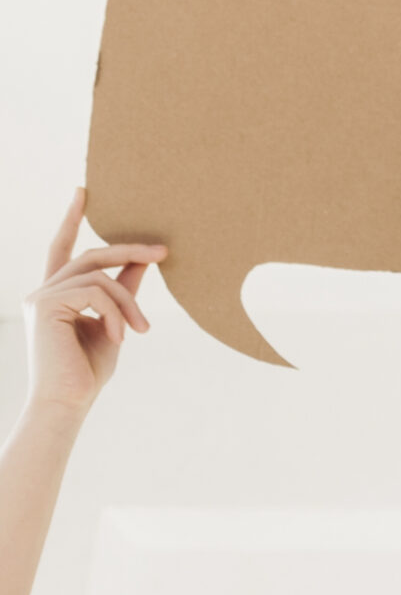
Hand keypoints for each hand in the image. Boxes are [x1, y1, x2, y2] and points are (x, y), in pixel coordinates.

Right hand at [21, 190, 162, 418]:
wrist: (67, 402)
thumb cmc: (88, 370)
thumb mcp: (114, 322)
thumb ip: (123, 290)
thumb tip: (145, 259)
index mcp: (57, 294)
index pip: (62, 248)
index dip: (72, 219)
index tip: (84, 191)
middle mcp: (43, 291)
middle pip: (93, 255)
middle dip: (130, 251)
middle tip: (164, 252)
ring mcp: (41, 297)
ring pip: (100, 275)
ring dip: (129, 301)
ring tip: (141, 330)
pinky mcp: (46, 305)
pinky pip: (96, 291)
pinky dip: (117, 312)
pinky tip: (121, 337)